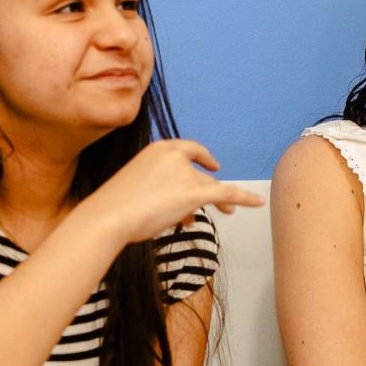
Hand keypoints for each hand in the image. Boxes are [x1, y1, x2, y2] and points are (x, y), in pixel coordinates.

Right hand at [82, 139, 263, 244]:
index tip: (213, 164)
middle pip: (200, 174)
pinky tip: (257, 202)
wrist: (107, 217)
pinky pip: (226, 193)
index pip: (188, 150)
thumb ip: (161, 192)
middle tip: (221, 205)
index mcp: (157, 149)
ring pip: (210, 187)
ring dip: (220, 200)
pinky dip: (244, 197)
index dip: (203, 157)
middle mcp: (173, 155)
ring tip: (227, 212)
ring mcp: (185, 173)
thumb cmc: (115, 209)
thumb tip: (185, 211)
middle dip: (210, 191)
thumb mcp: (137, 189)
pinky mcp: (194, 192)